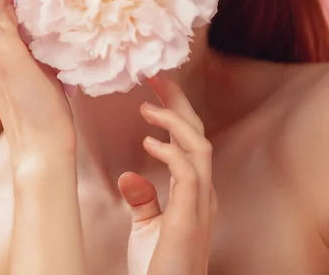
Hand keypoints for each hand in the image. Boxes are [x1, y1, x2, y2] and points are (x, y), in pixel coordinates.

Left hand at [118, 75, 217, 274]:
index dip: (175, 110)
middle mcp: (203, 191)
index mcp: (195, 190)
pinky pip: (187, 174)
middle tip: (155, 77)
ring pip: (199, 147)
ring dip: (174, 121)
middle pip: (198, 134)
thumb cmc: (159, 267)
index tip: (155, 87)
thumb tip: (129, 174)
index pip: (190, 139)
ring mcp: (200, 204)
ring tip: (147, 106)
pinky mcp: (190, 219)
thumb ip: (144, 199)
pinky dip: (170, 153)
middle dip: (179, 102)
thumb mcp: (147, 227)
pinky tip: (148, 143)